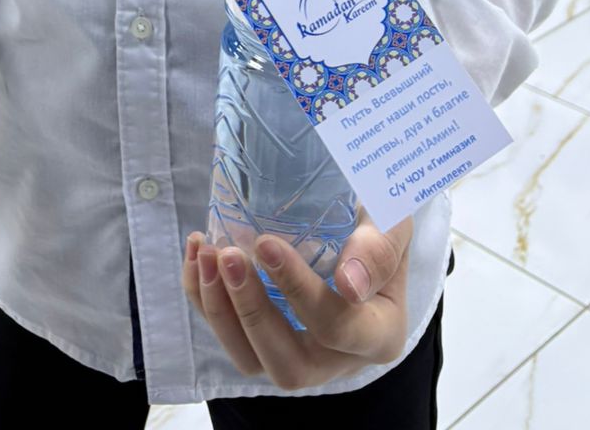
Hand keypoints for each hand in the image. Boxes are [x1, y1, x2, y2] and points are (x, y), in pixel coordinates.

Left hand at [182, 205, 412, 389]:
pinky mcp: (267, 342)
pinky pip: (230, 338)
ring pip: (252, 360)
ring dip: (220, 311)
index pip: (338, 327)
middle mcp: (339, 359)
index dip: (300, 291)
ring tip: (207, 254)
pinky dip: (206, 301)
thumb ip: (379, 247)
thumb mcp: (391, 224)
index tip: (267, 243)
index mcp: (379, 333)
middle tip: (229, 255)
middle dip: (251, 311)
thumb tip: (349, 283)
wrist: (362, 232)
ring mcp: (300, 356)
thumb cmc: (379, 225)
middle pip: (290, 365)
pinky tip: (198, 254)